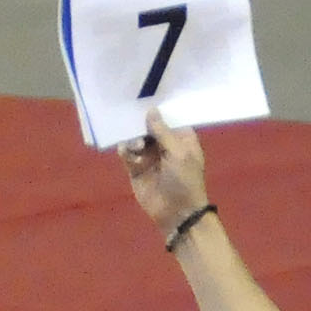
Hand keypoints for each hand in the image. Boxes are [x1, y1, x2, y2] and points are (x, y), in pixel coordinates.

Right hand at [122, 119, 210, 233]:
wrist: (177, 214)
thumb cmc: (185, 181)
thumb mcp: (178, 153)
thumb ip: (163, 132)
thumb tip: (151, 110)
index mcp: (181, 138)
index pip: (168, 118)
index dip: (158, 109)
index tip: (145, 96)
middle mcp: (164, 144)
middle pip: (149, 126)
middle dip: (140, 122)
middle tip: (132, 117)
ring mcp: (149, 156)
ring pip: (136, 138)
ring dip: (134, 138)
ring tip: (137, 146)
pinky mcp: (136, 169)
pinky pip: (127, 154)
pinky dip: (125, 151)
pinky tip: (126, 151)